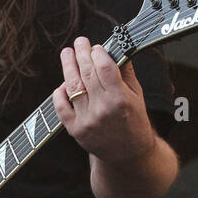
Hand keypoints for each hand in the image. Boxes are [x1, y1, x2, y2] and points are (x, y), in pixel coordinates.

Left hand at [52, 36, 155, 165]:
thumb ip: (126, 72)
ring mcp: (87, 120)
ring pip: (72, 87)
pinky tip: (63, 83)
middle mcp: (102, 109)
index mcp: (120, 99)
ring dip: (68, 67)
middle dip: (81, 54)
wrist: (128, 155)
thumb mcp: (137, 96)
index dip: (98, 53)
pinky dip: (59, 93)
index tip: (96, 46)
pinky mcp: (75, 130)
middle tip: (79, 42)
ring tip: (67, 54)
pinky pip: (61, 106)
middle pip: (87, 73)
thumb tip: (117, 48)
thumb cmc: (134, 121)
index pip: (104, 68)